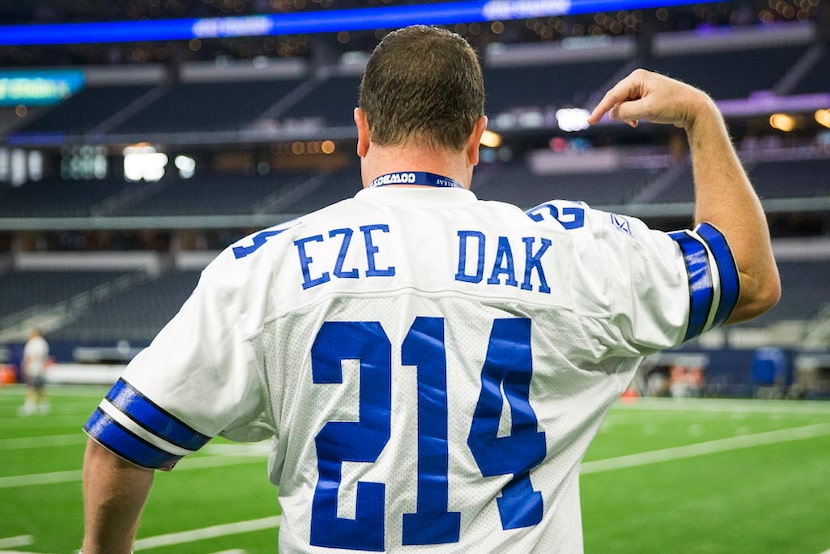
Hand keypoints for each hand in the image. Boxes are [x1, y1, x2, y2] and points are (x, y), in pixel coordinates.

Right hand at [587, 69, 713, 129]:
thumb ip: (626, 112)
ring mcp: (643, 87)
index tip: (590, 122)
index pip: (613, 95)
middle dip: (615, 112)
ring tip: (636, 123)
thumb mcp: (646, 110)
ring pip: (624, 104)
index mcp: (637, 78)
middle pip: (617, 98)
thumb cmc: (672, 106)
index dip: (600, 110)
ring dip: (626, 115)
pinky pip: (631, 106)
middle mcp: (638, 79)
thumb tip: (612, 114)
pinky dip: (631, 115)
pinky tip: (637, 122)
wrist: (694, 107)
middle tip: (608, 123)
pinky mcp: (647, 95)